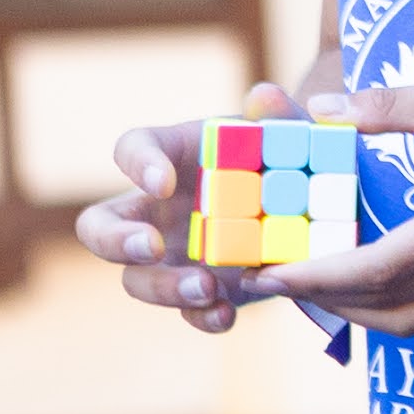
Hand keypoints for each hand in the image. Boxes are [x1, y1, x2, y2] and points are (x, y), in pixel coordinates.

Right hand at [80, 87, 305, 339]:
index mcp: (174, 156)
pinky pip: (186, 313)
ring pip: (135, 280)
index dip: (137, 164)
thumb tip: (265, 96)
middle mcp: (157, 209)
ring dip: (163, 287)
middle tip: (155, 245)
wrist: (314, 207)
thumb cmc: (287, 156)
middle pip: (99, 228)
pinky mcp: (202, 289)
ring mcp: (173, 255)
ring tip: (207, 285)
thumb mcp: (292, 135)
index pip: (132, 148)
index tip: (164, 181)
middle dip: (116, 240)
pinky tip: (226, 314)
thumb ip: (282, 116)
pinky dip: (202, 317)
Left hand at [265, 72, 413, 335]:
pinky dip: (394, 301)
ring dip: (358, 311)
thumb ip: (395, 106)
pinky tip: (370, 273)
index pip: (378, 269)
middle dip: (323, 302)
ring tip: (316, 284)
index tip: (269, 274)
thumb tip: (325, 109)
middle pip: (388, 310)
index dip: (317, 276)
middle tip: (273, 284)